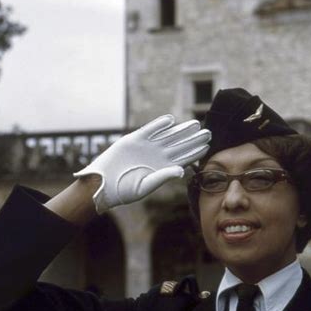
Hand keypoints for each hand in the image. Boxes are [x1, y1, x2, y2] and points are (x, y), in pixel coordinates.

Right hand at [74, 115, 210, 212]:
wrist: (103, 184)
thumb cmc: (124, 190)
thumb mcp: (145, 186)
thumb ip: (163, 177)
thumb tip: (182, 171)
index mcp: (163, 168)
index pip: (183, 158)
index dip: (195, 152)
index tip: (207, 146)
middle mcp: (157, 156)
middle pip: (179, 145)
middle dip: (193, 138)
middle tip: (208, 132)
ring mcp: (147, 146)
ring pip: (168, 135)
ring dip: (180, 129)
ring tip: (194, 124)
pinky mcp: (134, 139)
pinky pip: (149, 129)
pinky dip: (159, 124)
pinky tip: (170, 120)